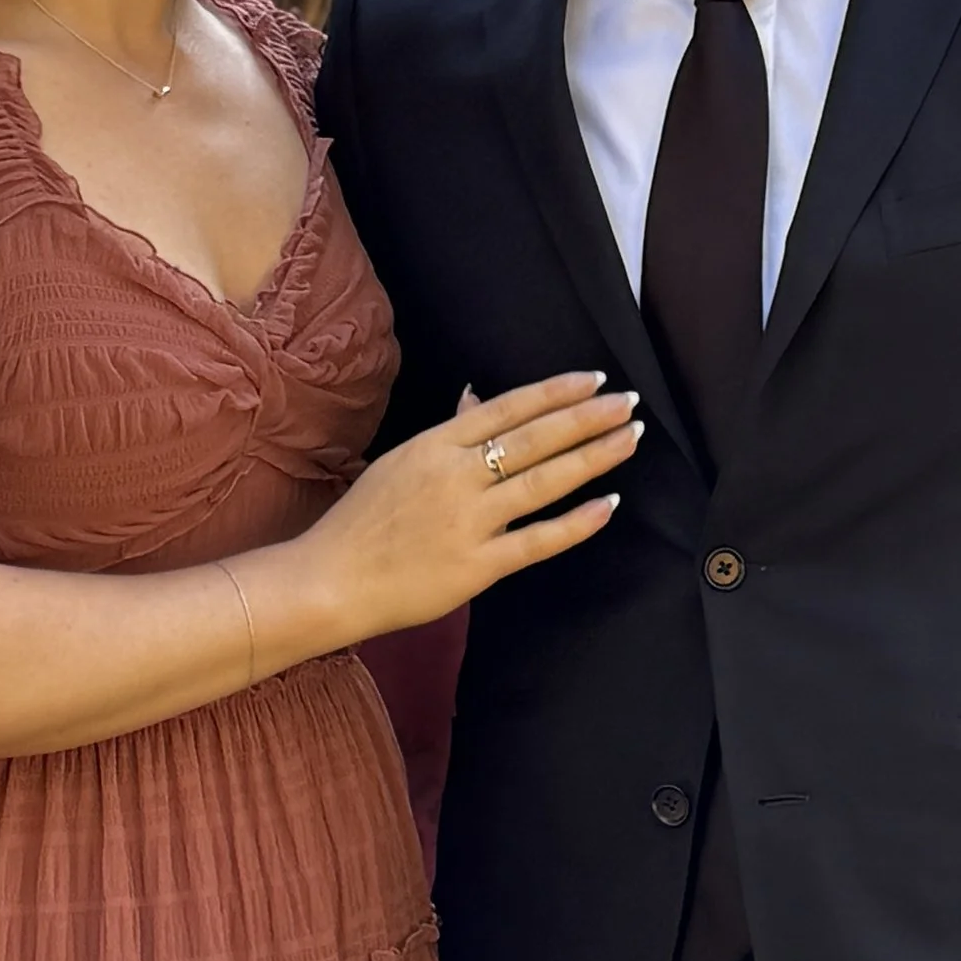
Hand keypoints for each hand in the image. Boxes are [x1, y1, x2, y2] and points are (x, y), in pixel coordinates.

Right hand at [278, 372, 638, 645]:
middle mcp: (456, 475)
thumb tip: (476, 397)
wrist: (331, 579)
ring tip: (630, 439)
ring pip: (544, 481)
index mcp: (436, 445)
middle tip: (629, 403)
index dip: (555, 392)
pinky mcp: (478, 565)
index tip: (594, 381)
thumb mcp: (401, 462)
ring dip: (592, 457)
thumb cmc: (363, 521)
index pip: (508, 408)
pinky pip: (538, 540)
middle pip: (535, 438)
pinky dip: (576, 523)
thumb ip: (447, 433)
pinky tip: (608, 506)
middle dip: (587, 418)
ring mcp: (469, 520)